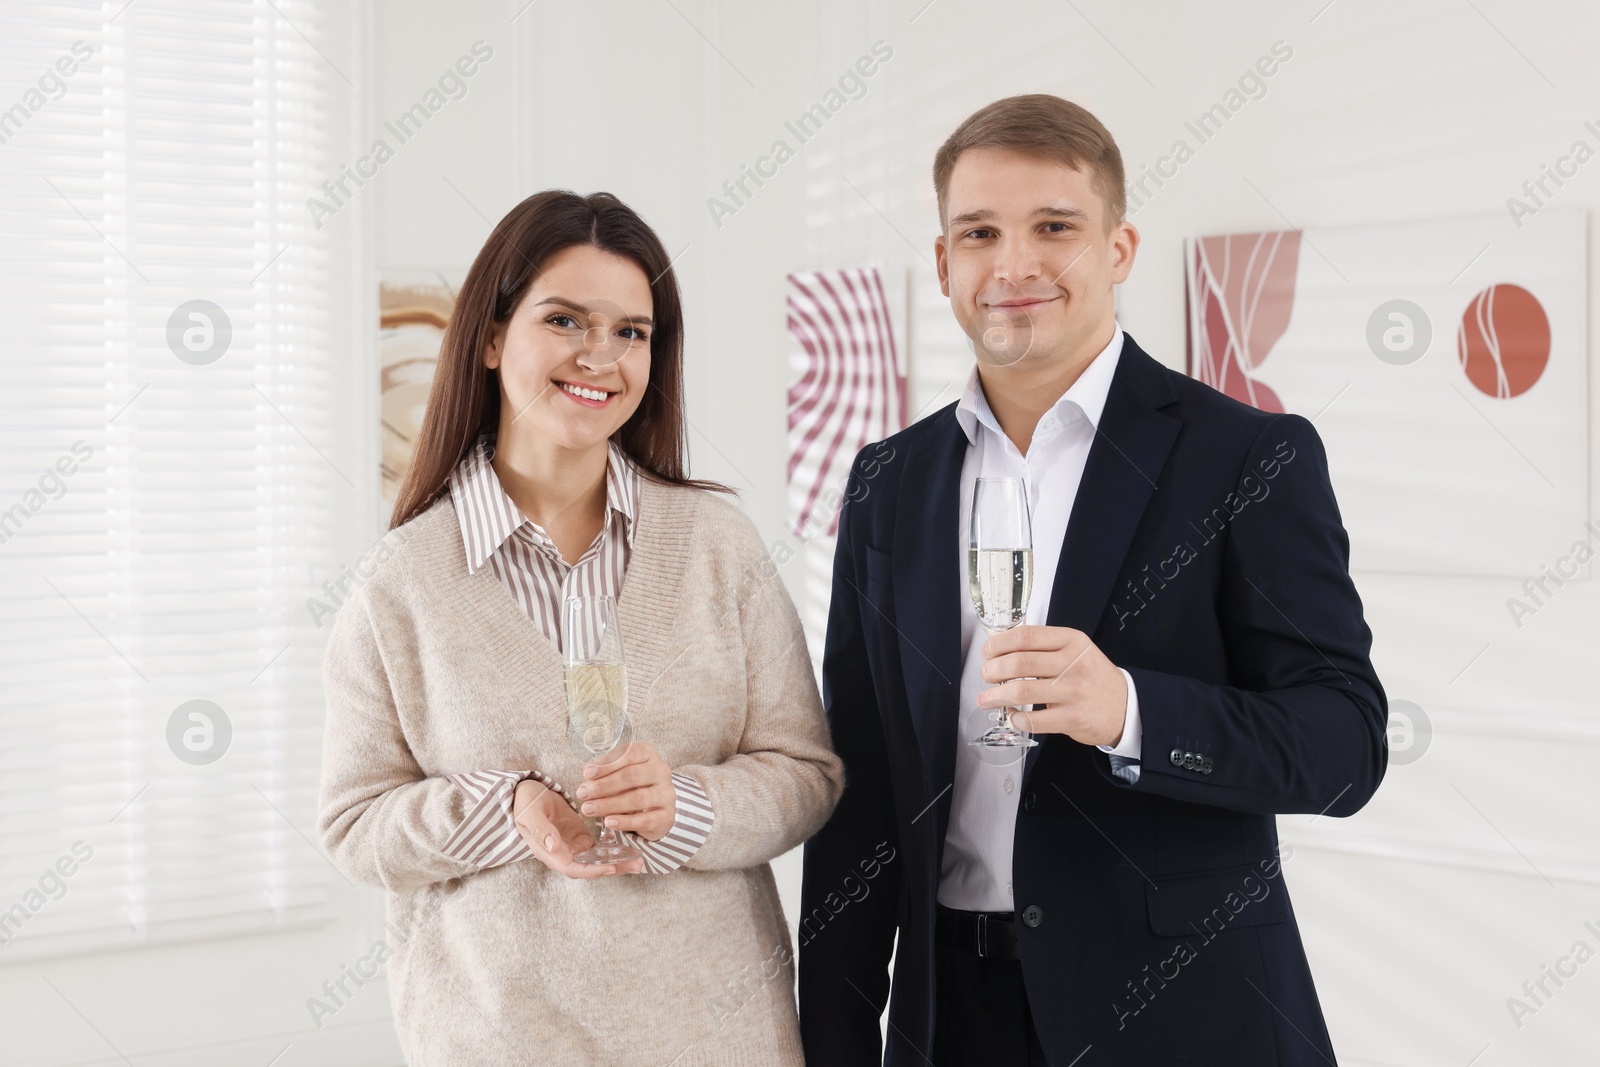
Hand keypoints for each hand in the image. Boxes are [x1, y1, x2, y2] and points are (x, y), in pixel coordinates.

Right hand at [512, 778, 640, 877]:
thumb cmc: (524, 803)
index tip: (611, 867)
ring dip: (617, 861)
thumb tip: (554, 847)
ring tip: (639, 859)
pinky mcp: (579, 836)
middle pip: (590, 868)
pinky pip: (598, 847)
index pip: (573, 868)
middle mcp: (563, 853)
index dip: (592, 870)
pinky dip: (613, 849)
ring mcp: (572, 846)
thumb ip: (541, 830)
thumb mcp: (530, 813)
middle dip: (613, 868)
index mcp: (549, 852)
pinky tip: (629, 847)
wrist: (525, 792)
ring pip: (597, 859)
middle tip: (637, 865)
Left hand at [577, 742, 676, 841]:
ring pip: (637, 798)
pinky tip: (608, 822)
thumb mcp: (621, 773)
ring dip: (609, 804)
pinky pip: (645, 820)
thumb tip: (588, 773)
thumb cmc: (633, 786)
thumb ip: (606, 771)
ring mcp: (666, 794)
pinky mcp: (667, 816)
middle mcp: (661, 771)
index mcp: (648, 754)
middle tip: (583, 793)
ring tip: (589, 809)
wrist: (658, 809)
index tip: (587, 773)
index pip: (629, 754)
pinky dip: (624, 822)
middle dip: (604, 785)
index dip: (607, 764)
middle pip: (632, 776)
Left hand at [977, 625, 1127, 746]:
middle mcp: (1073, 664)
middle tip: (986, 675)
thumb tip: (1000, 649)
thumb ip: (1043, 647)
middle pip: (1020, 662)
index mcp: (1071, 641)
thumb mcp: (1075, 650)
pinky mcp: (1073, 718)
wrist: (1125, 706)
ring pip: (1022, 691)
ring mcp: (1074, 692)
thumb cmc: (1092, 677)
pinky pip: (1033, 720)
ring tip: (987, 698)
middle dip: (993, 670)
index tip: (987, 651)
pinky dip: (1015, 718)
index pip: (1027, 636)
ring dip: (996, 695)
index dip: (999, 643)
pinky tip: (1011, 716)